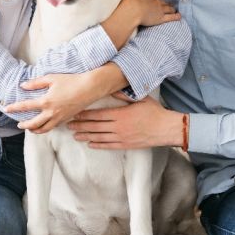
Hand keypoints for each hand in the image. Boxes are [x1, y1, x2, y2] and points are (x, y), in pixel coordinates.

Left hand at [5, 72, 99, 134]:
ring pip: (44, 129)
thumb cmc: (71, 81)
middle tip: (19, 124)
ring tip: (30, 128)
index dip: (14, 108)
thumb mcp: (51, 78)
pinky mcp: (66, 119)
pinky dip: (46, 128)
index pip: (25, 106)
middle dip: (24, 125)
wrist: (89, 88)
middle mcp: (51, 112)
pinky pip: (53, 127)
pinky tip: (45, 124)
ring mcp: (59, 117)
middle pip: (33, 124)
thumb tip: (23, 86)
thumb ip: (36, 83)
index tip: (6, 108)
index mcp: (46, 102)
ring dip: (35, 130)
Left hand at [67, 93, 182, 149]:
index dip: (85, 115)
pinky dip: (98, 145)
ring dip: (86, 136)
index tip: (75, 113)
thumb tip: (111, 88)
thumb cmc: (154, 112)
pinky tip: (90, 144)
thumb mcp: (140, 99)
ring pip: (99, 137)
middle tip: (68, 125)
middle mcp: (118, 127)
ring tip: (75, 135)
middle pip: (95, 126)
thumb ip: (123, 94)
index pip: (98, 114)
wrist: (166, 128)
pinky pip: (108, 146)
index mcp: (120, 114)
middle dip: (80, 125)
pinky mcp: (125, 145)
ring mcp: (121, 137)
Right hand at [124, 0, 180, 26]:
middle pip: (162, 1)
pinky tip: (179, 16)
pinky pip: (170, 17)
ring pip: (168, 8)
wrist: (133, 9)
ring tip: (174, 9)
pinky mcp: (160, 18)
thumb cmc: (129, 3)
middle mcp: (155, 1)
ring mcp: (159, 9)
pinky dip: (176, 16)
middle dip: (165, 2)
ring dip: (171, 8)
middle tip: (167, 4)